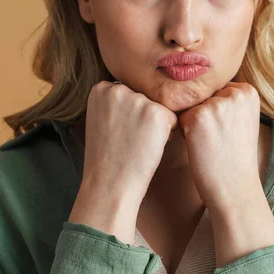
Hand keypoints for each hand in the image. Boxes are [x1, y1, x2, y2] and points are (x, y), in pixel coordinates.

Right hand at [81, 80, 177, 204]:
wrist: (110, 184)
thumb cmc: (107, 158)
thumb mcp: (101, 120)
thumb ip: (116, 101)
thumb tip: (139, 92)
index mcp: (101, 89)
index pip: (129, 92)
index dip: (128, 115)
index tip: (117, 133)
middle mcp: (118, 89)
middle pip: (145, 98)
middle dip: (143, 118)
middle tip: (128, 140)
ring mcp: (138, 100)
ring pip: (159, 108)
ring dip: (155, 126)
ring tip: (137, 144)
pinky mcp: (157, 113)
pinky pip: (172, 120)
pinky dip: (166, 135)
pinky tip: (149, 148)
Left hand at [177, 81, 261, 211]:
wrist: (235, 186)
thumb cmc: (234, 155)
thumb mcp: (242, 119)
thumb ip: (228, 99)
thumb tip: (196, 79)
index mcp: (248, 91)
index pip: (217, 90)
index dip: (216, 112)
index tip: (228, 131)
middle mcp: (235, 93)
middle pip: (203, 96)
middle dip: (204, 115)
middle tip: (219, 139)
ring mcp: (216, 103)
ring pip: (191, 106)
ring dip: (193, 123)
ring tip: (210, 143)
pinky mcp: (198, 116)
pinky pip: (180, 117)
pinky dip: (185, 132)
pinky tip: (201, 146)